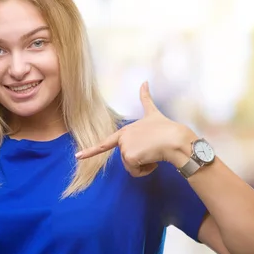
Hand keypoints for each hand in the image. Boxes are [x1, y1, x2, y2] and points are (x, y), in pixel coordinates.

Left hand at [75, 82, 195, 176]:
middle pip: (127, 158)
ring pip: (131, 167)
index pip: (106, 143)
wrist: (175, 139)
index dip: (91, 151)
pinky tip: (153, 160)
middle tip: (152, 150)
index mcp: (125, 131)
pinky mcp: (129, 157)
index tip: (78, 157)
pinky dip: (146, 170)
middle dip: (140, 159)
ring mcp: (124, 148)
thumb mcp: (153, 113)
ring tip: (154, 153)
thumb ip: (146, 99)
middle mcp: (122, 139)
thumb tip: (144, 81)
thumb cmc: (166, 128)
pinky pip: (135, 171)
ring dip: (144, 165)